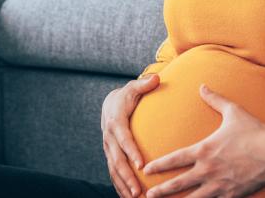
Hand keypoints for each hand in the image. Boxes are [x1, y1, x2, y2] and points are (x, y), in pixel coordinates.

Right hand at [101, 74, 160, 197]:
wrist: (110, 105)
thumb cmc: (127, 97)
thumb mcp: (133, 88)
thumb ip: (144, 84)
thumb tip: (156, 78)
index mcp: (116, 122)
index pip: (124, 139)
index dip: (131, 152)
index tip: (142, 165)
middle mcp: (110, 138)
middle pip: (117, 160)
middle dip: (127, 177)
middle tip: (138, 191)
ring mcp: (109, 149)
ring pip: (114, 171)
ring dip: (123, 186)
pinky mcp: (110, 156)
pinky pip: (113, 174)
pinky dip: (119, 187)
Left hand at [143, 85, 264, 197]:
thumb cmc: (255, 131)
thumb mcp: (233, 111)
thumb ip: (215, 99)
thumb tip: (202, 85)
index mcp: (204, 150)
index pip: (175, 159)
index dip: (159, 165)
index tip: (146, 169)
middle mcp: (208, 169)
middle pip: (178, 183)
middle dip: (161, 190)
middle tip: (147, 195)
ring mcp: (220, 184)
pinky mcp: (232, 195)